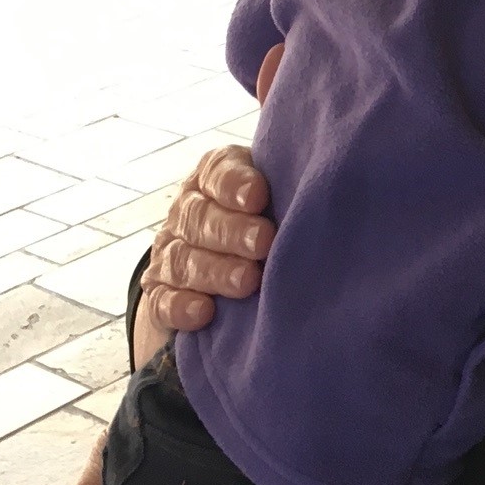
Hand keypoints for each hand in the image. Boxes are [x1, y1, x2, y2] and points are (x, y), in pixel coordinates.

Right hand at [137, 146, 274, 348]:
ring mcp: (169, 252)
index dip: (233, 184)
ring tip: (247, 281)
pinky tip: (204, 312)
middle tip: (263, 242)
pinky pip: (162, 300)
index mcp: (214, 178)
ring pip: (183, 259)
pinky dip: (181, 307)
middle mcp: (186, 211)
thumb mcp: (277, 195)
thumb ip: (288, 189)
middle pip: (200, 218)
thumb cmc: (268, 219)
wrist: (230, 259)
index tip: (257, 197)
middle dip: (231, 231)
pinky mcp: (161, 292)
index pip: (217, 172)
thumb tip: (323, 191)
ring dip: (215, 271)